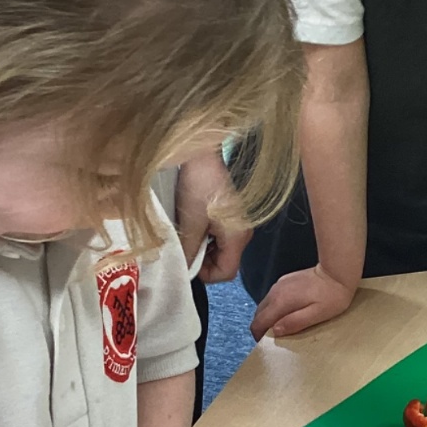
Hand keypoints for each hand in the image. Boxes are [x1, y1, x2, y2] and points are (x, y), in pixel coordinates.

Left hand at [174, 150, 251, 283]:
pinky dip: (204, 238)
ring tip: (186, 235)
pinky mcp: (230, 215)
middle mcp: (242, 233)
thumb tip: (183, 270)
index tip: (187, 264)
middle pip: (224, 263)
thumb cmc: (199, 182)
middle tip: (183, 249)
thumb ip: (189, 250)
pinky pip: (218, 237)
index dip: (205, 274)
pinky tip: (191, 225)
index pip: (227, 272)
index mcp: (238, 236)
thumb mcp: (190, 221)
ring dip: (202, 249)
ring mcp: (237, 224)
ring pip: (219, 251)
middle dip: (203, 261)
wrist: (202, 152)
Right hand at [249, 264, 356, 339]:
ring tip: (279, 327)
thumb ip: (294, 322)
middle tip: (272, 338)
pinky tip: (286, 313)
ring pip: (265, 305)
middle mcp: (275, 292)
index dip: (258, 335)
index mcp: (280, 302)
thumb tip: (275, 331)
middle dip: (261, 327)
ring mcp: (279, 284)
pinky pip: (272, 298)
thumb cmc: (331, 296)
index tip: (265, 344)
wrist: (337, 272)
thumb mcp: (317, 314)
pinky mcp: (285, 281)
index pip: (259, 322)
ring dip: (267, 317)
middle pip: (259, 314)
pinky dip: (273, 308)